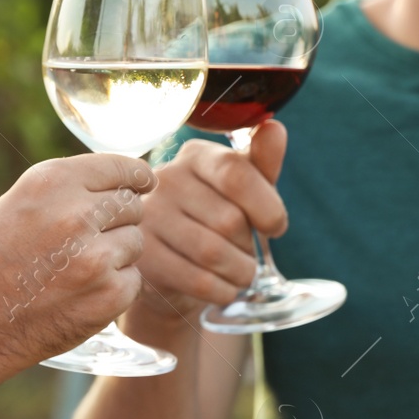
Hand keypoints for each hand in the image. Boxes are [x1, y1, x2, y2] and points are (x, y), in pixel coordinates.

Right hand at [0, 153, 154, 368]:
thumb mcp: (21, 204)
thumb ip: (70, 189)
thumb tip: (128, 182)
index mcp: (52, 182)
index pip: (120, 166)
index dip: (136, 176)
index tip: (144, 182)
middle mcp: (76, 213)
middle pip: (132, 205)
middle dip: (117, 221)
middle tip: (87, 242)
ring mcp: (95, 256)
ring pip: (136, 242)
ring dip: (117, 255)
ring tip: (75, 270)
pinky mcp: (109, 295)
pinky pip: (133, 280)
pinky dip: (114, 288)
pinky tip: (79, 295)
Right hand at [130, 121, 287, 321]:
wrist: (172, 273)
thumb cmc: (214, 224)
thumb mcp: (244, 193)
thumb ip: (262, 164)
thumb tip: (275, 128)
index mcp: (195, 156)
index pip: (236, 173)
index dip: (267, 206)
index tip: (275, 227)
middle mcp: (165, 180)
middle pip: (229, 220)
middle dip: (250, 247)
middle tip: (247, 254)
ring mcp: (147, 218)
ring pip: (213, 253)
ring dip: (240, 272)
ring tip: (240, 274)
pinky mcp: (143, 256)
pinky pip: (197, 280)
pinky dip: (222, 290)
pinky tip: (223, 288)